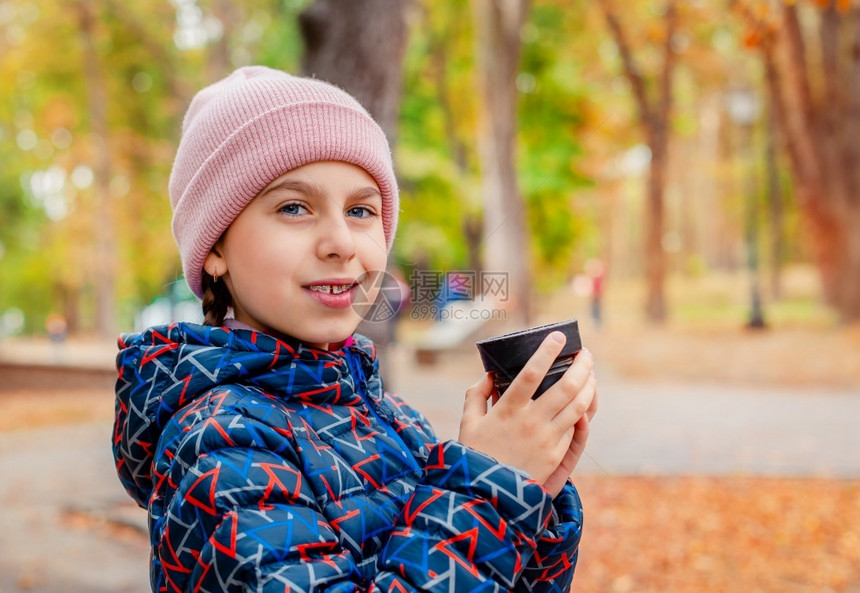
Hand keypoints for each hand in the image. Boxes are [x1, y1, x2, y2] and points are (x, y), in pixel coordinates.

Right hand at [458, 332, 596, 496]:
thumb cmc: (474, 455)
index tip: (557, 336)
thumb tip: (489, 375)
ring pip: (579, 407)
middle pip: (566, 387)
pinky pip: (575, 429)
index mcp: (508, 409)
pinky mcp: (556, 454)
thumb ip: (475, 394)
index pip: (531, 373)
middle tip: (586, 354)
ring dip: (589, 387)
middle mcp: (531, 422)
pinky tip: (586, 401)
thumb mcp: (467, 422)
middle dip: (582, 366)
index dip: (547, 352)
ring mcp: (547, 439)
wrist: (487, 496)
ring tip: (591, 374)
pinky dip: (584, 412)